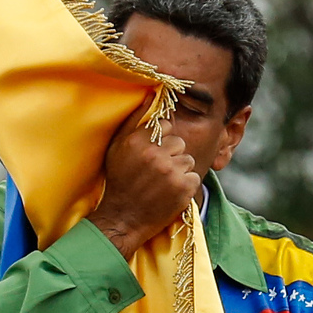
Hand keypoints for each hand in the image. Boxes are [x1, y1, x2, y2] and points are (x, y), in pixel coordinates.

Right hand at [89, 106, 200, 260]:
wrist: (123, 218)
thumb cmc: (119, 181)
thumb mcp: (117, 147)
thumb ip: (134, 120)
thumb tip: (151, 94)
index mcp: (138, 141)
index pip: (166, 127)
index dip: (161, 141)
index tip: (153, 155)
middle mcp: (155, 154)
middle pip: (179, 143)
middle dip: (172, 156)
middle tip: (157, 172)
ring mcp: (171, 172)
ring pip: (188, 160)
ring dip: (179, 171)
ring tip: (163, 184)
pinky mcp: (183, 188)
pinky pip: (195, 177)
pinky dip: (186, 186)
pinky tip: (170, 193)